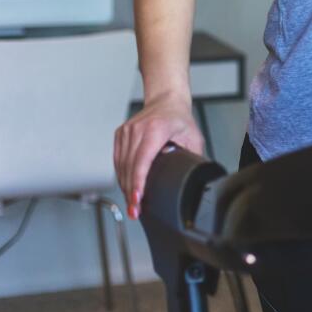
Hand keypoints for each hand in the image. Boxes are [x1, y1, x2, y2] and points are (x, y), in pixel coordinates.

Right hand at [113, 95, 203, 219]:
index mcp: (155, 130)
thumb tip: (193, 179)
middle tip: (136, 211)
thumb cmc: (179, 118)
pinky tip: (127, 187)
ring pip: (121, 165)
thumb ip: (192, 158)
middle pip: (130, 167)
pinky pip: (117, 159)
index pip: (142, 161)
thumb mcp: (193, 137)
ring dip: (125, 186)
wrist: (166, 100)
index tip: (137, 199)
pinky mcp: (120, 134)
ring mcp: (126, 131)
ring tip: (132, 203)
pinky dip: (122, 175)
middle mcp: (137, 130)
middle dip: (132, 192)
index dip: (138, 182)